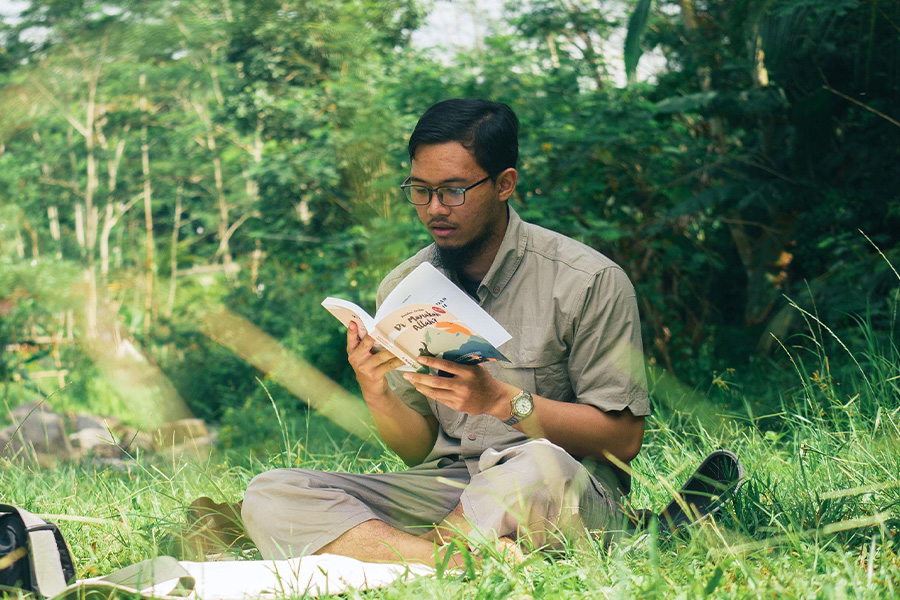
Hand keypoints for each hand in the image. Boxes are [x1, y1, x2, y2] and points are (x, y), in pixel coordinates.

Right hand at [346, 321, 403, 403]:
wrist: (371, 388)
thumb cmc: (368, 365)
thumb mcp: (362, 355)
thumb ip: (364, 342)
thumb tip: (375, 325)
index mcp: (352, 351)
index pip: (351, 338)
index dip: (351, 330)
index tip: (353, 321)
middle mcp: (356, 358)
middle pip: (367, 342)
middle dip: (376, 335)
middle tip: (385, 327)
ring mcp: (365, 367)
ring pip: (382, 355)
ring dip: (394, 349)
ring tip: (402, 342)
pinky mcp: (374, 375)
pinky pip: (389, 365)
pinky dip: (398, 361)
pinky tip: (405, 357)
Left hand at [402, 356, 516, 418]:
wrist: (494, 399)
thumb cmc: (483, 379)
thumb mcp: (475, 367)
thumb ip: (461, 362)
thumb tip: (442, 353)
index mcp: (467, 372)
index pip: (446, 366)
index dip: (431, 362)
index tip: (419, 358)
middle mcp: (462, 385)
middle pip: (436, 382)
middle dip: (419, 377)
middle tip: (406, 374)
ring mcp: (459, 397)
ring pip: (435, 392)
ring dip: (421, 386)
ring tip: (410, 381)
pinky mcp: (457, 406)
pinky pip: (439, 399)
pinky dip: (428, 393)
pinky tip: (421, 388)